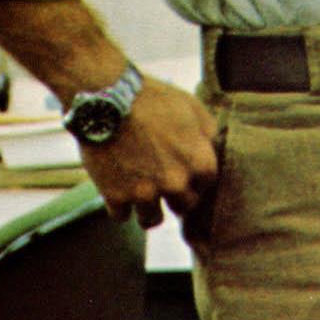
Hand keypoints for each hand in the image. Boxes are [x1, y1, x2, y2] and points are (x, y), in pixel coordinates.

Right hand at [79, 76, 218, 229]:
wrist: (107, 99)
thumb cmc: (153, 99)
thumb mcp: (193, 108)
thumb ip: (207, 134)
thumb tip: (213, 148)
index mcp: (200, 164)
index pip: (206, 187)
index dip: (195, 181)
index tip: (184, 176)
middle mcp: (176, 183)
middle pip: (183, 207)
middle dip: (176, 199)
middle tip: (163, 187)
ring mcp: (145, 193)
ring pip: (152, 220)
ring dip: (148, 210)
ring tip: (142, 198)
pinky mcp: (114, 196)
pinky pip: (120, 217)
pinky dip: (119, 207)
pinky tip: (118, 193)